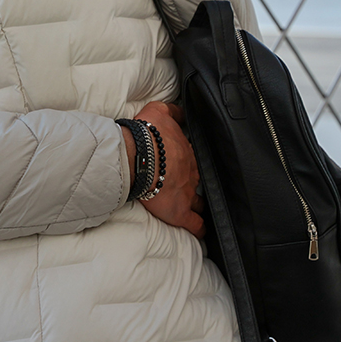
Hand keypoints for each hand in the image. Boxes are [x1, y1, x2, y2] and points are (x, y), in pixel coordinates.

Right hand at [133, 101, 205, 238]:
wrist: (139, 155)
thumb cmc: (147, 133)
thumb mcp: (159, 111)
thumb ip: (173, 110)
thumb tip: (181, 110)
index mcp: (187, 152)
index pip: (193, 159)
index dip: (189, 163)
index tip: (184, 165)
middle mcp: (192, 173)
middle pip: (199, 180)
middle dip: (195, 183)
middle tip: (188, 186)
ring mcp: (188, 193)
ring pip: (200, 202)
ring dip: (199, 205)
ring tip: (199, 209)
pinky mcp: (180, 212)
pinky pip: (195, 224)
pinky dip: (199, 228)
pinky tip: (202, 231)